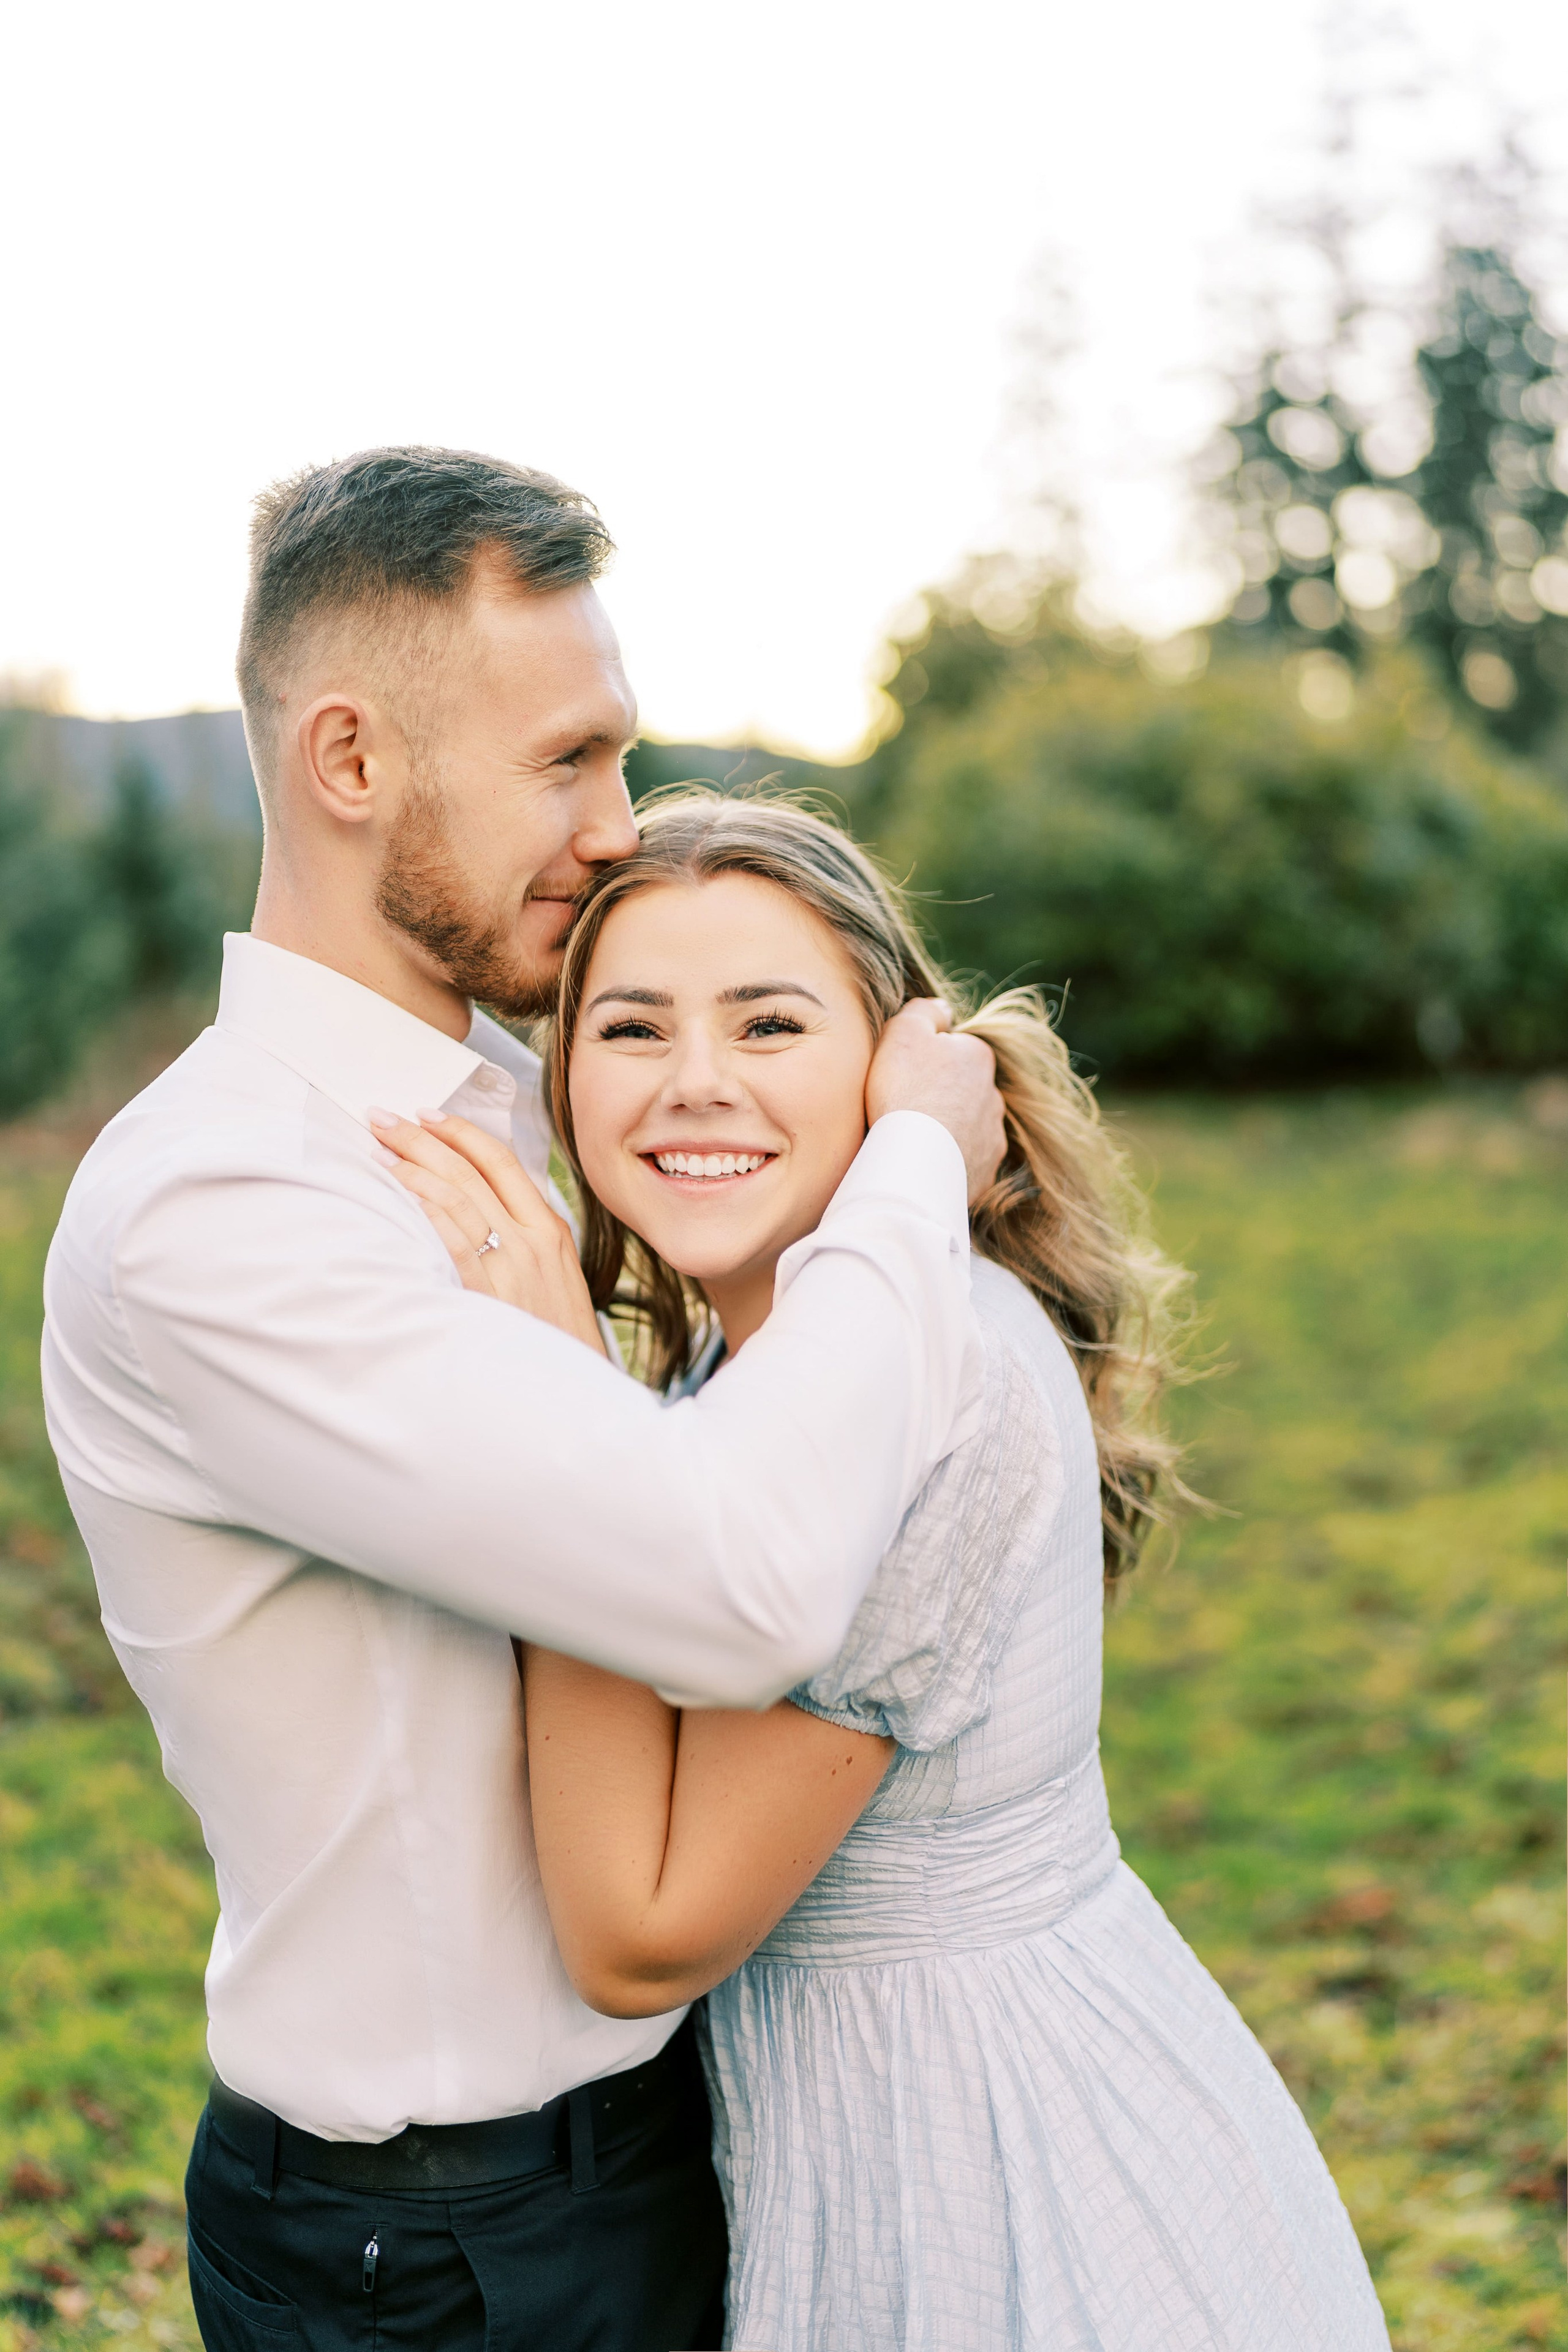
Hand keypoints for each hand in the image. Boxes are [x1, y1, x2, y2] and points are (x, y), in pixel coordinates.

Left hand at [367, 1108, 605, 1354]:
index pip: (501, 1162)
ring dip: (413, 1169)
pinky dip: (426, 1212)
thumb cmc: (558, 1338)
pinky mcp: (492, 1296)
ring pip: (458, 1199)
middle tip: (382, 1119)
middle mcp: (533, 1240)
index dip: (460, 1133)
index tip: (426, 1116)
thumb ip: (524, 1240)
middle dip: (422, 1140)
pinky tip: (399, 1195)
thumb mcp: (556, 1277)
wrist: (576, 1389)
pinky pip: (454, 1243)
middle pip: (471, 1172)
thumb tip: (478, 1210)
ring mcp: (513, 1267)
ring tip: (378, 1151)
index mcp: (551, 1230)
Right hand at [865, 998, 1005, 1205]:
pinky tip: (924, 1161)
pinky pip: (965, 1160)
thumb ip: (924, 1011)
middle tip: (905, 1106)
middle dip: (940, 1094)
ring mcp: (992, 1136)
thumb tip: (943, 1008)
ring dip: (947, 1128)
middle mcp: (993, 1095)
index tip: (903, 1074)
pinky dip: (948, 1159)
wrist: (914, 1161)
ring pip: (967, 1125)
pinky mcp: (985, 1171)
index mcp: (978, 1057)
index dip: (923, 1058)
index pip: (953, 1048)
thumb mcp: (904, 1032)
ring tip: (914, 1138)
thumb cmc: (906, 1091)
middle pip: (961, 1088)